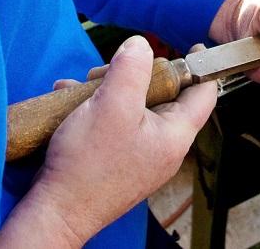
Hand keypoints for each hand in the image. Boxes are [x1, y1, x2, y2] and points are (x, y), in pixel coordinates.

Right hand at [0, 36, 215, 246]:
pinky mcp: (119, 161)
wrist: (55, 213)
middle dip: (137, 76)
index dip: (199, 66)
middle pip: (165, 96)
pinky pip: (116, 124)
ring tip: (84, 86)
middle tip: (111, 70)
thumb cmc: (87, 166)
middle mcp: (164, 147)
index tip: (191, 46)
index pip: (204, 93)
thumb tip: (140, 45)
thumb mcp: (112, 105)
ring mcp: (141, 156)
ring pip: (136, 108)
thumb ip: (132, 69)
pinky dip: (98, 109)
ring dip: (111, 90)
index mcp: (176, 135)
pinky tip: (73, 102)